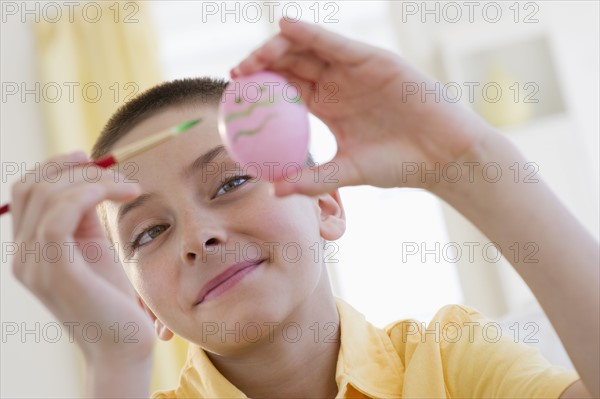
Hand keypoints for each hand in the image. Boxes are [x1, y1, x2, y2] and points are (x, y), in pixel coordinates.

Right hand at [9, 151, 153, 366]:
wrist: (122, 346)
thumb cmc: (113, 298)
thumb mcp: (95, 248)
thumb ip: (83, 217)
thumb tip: (90, 177)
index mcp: (29, 249)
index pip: (26, 191)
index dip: (56, 166)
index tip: (92, 158)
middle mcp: (22, 256)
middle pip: (31, 186)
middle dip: (74, 167)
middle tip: (116, 173)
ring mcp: (34, 265)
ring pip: (48, 196)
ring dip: (94, 179)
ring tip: (130, 188)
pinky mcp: (55, 271)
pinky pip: (60, 215)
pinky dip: (91, 193)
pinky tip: (122, 194)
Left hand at [233, 19, 494, 195]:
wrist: (441, 156)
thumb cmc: (397, 165)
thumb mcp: (346, 172)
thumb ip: (312, 180)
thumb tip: (274, 191)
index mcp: (327, 104)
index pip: (285, 88)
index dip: (259, 87)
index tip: (234, 95)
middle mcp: (337, 83)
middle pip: (291, 64)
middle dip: (261, 64)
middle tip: (237, 75)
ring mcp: (354, 69)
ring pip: (309, 49)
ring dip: (279, 48)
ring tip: (255, 57)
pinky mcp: (374, 59)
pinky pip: (337, 43)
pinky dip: (312, 33)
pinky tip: (286, 27)